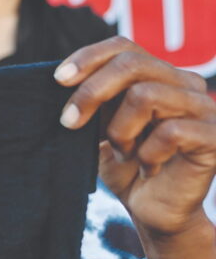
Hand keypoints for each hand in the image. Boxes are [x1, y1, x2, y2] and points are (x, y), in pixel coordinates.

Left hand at [55, 37, 215, 237]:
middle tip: (69, 122)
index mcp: (158, 77)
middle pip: (132, 64)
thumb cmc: (126, 169)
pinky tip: (148, 169)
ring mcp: (203, 108)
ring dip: (120, 131)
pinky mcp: (214, 136)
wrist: (153, 212)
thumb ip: (91, 103)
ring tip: (124, 154)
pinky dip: (147, 155)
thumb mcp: (100, 130)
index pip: (124, 47)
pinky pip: (169, 132)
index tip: (58, 80)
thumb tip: (61, 80)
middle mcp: (184, 85)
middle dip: (91, 92)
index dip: (88, 57)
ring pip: (145, 95)